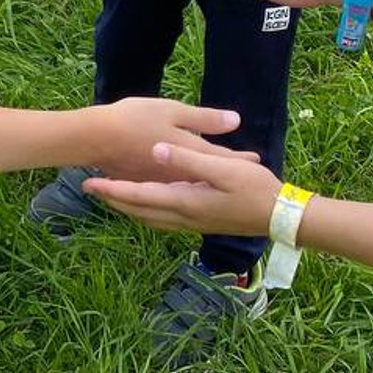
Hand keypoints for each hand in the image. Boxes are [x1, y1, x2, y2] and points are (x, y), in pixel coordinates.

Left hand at [84, 144, 282, 238]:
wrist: (281, 218)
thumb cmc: (254, 190)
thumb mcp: (222, 170)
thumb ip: (187, 159)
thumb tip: (157, 150)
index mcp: (185, 201)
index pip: (139, 197)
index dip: (113, 190)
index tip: (90, 183)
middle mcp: (184, 216)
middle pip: (140, 210)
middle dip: (115, 200)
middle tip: (92, 189)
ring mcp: (193, 222)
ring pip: (150, 217)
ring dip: (129, 207)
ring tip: (113, 197)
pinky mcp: (202, 222)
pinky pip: (163, 219)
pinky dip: (148, 212)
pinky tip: (150, 206)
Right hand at [89, 97, 254, 181]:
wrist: (95, 139)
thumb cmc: (133, 119)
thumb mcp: (170, 110)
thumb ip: (203, 119)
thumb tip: (236, 120)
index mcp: (189, 154)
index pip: (222, 158)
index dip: (240, 159)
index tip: (256, 160)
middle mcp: (181, 177)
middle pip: (211, 180)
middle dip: (228, 178)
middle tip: (246, 179)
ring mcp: (164, 187)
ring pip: (197, 192)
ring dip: (210, 190)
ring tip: (223, 190)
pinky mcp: (150, 191)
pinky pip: (177, 199)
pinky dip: (188, 195)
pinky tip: (188, 197)